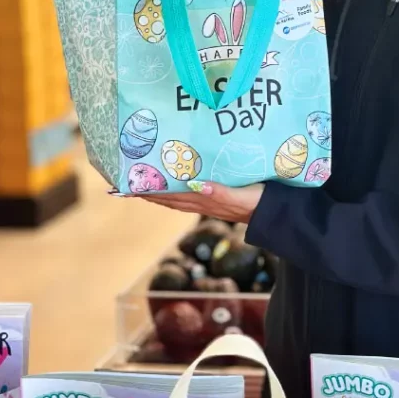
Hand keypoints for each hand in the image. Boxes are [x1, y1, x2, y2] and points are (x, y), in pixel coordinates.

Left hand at [141, 181, 263, 222]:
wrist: (272, 213)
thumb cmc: (258, 201)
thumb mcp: (240, 196)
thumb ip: (220, 192)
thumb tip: (197, 185)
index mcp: (204, 199)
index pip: (171, 195)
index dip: (150, 191)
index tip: (129, 186)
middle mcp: (202, 202)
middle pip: (168, 198)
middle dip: (148, 192)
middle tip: (126, 184)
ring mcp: (208, 202)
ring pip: (175, 198)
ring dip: (158, 193)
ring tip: (142, 186)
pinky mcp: (215, 199)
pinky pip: (188, 197)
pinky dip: (174, 193)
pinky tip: (173, 186)